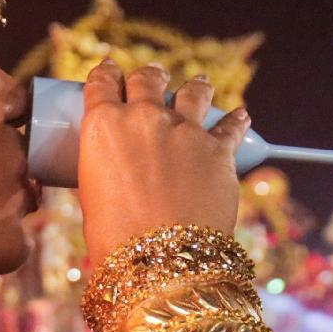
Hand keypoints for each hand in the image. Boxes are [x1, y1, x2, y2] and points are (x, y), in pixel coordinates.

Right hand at [77, 60, 251, 268]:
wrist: (160, 260)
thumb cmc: (113, 236)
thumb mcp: (92, 194)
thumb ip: (103, 170)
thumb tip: (115, 170)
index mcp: (103, 126)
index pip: (101, 82)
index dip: (104, 73)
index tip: (108, 70)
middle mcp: (143, 118)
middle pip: (146, 79)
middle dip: (147, 75)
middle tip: (151, 76)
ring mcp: (185, 131)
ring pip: (192, 91)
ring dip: (193, 85)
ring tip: (197, 83)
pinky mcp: (218, 150)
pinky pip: (231, 126)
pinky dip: (235, 119)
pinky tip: (240, 114)